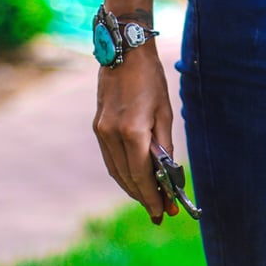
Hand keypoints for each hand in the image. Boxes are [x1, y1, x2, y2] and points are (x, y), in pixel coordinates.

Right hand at [93, 44, 178, 223]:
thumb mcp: (165, 111)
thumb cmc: (151, 79)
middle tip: (160, 212)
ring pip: (116, 171)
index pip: (142, 174)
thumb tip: (167, 173)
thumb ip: (163, 145)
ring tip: (149, 200)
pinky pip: (110, 159)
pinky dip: (122, 173)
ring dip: (132, 188)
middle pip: (128, 177)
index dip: (153, 196)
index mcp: (133, 131)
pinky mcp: (97, 127)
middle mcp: (112, 135)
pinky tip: (135, 179)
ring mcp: (101, 132)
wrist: (123, 54)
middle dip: (144, 197)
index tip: (163, 211)